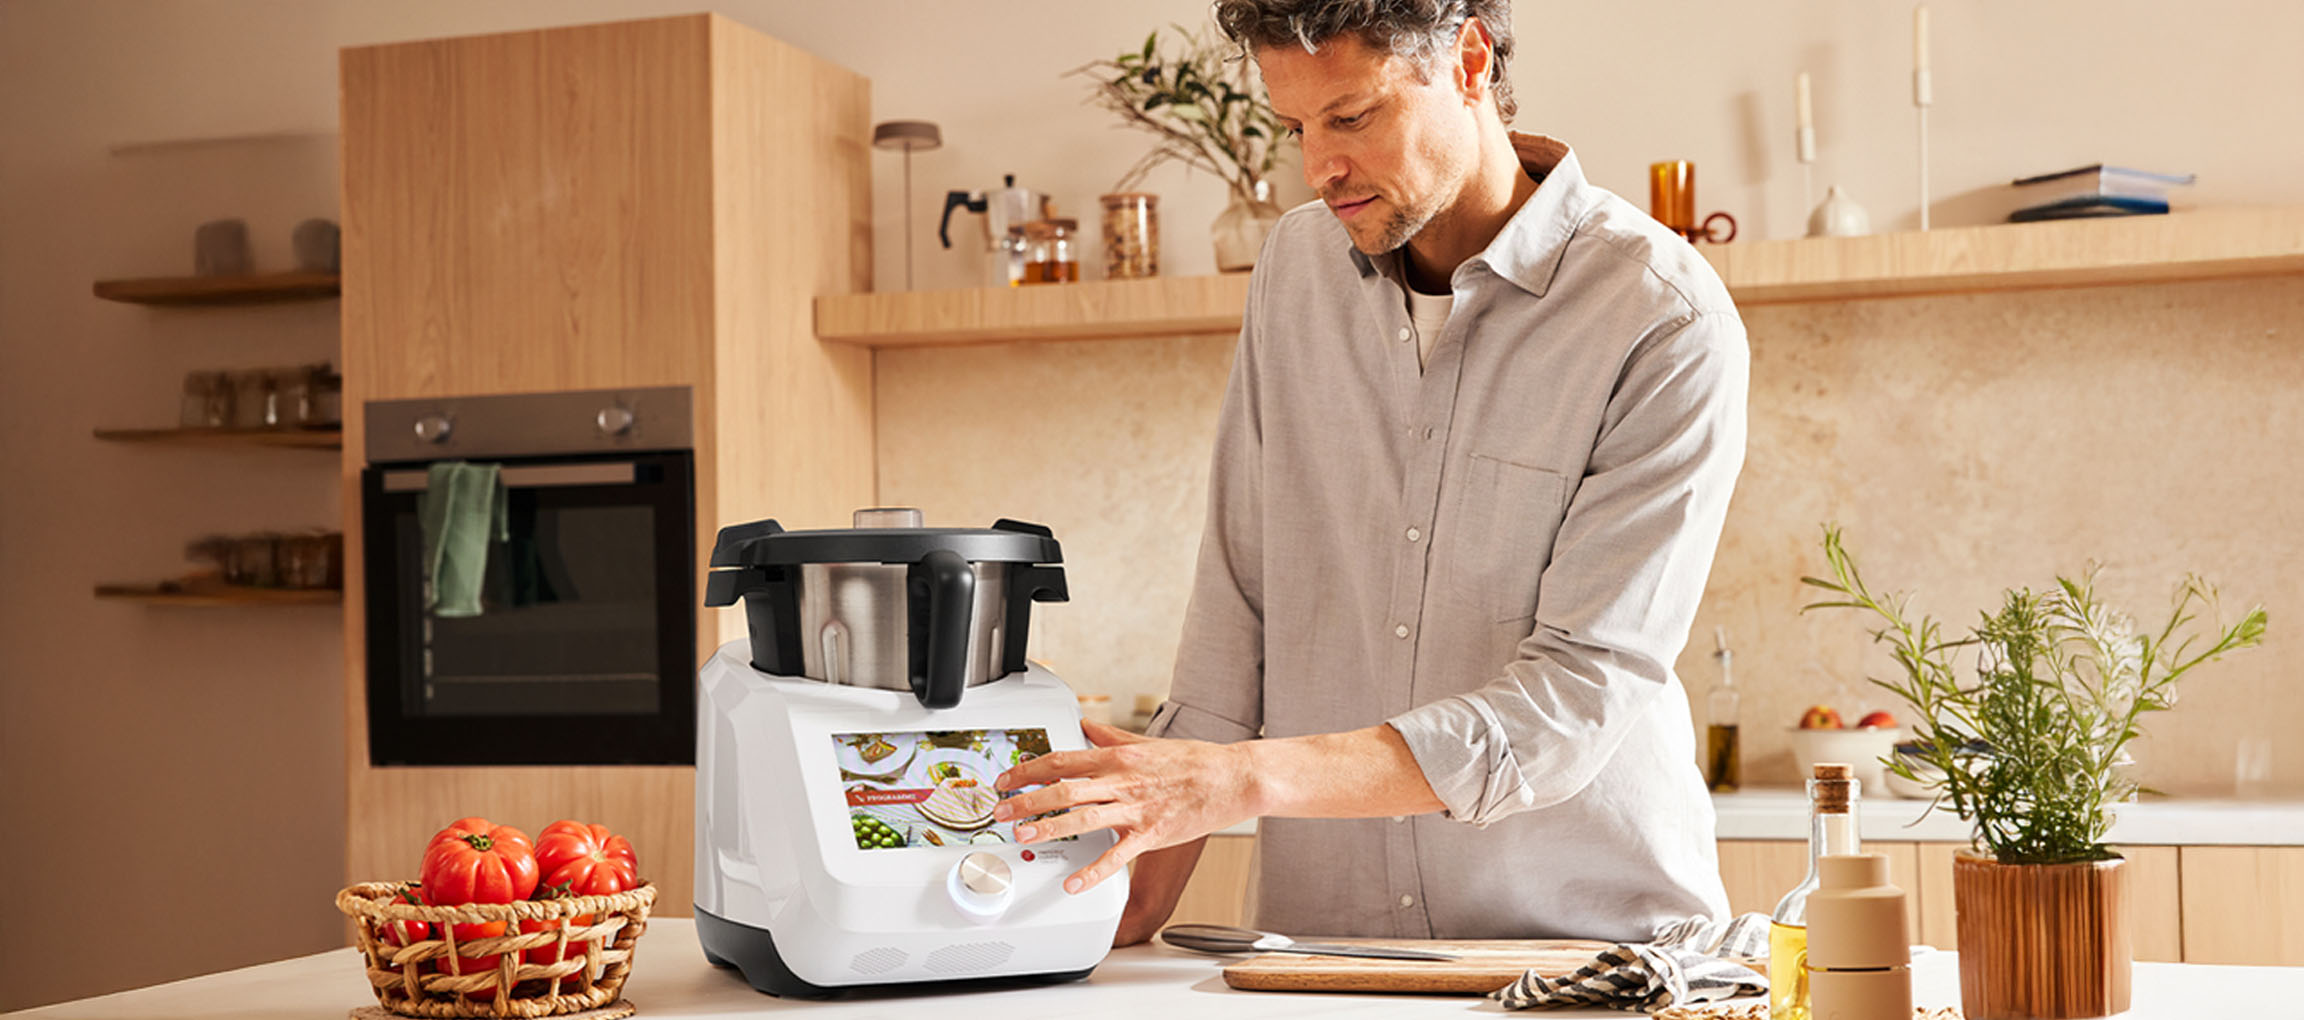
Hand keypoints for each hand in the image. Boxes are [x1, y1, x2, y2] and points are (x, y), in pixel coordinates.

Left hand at [994, 722, 1256, 894]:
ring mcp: (1136, 808)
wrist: (1233, 778)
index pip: (1062, 760)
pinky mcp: (1152, 834)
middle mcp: (1122, 780)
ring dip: (1049, 827)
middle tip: (1000, 811)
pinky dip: (1094, 871)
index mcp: (1118, 757)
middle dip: (1026, 800)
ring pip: (1083, 818)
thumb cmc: (1193, 761)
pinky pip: (1118, 855)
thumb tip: (1084, 724)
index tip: (1006, 778)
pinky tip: (1074, 883)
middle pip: (1064, 788)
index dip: (1028, 769)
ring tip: (1023, 836)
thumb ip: (1110, 734)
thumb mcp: (1146, 742)